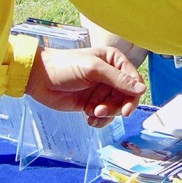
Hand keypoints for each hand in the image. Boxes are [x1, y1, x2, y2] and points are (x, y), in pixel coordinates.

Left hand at [25, 46, 145, 126]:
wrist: (39, 79)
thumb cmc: (64, 66)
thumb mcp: (93, 69)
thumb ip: (118, 79)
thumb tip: (142, 89)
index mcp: (114, 61)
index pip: (134, 81)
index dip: (132, 96)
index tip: (126, 110)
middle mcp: (111, 76)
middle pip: (126, 98)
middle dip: (115, 107)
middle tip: (100, 110)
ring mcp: (101, 90)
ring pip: (116, 108)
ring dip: (106, 114)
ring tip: (91, 112)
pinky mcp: (92, 103)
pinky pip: (104, 117)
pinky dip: (99, 121)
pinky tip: (88, 119)